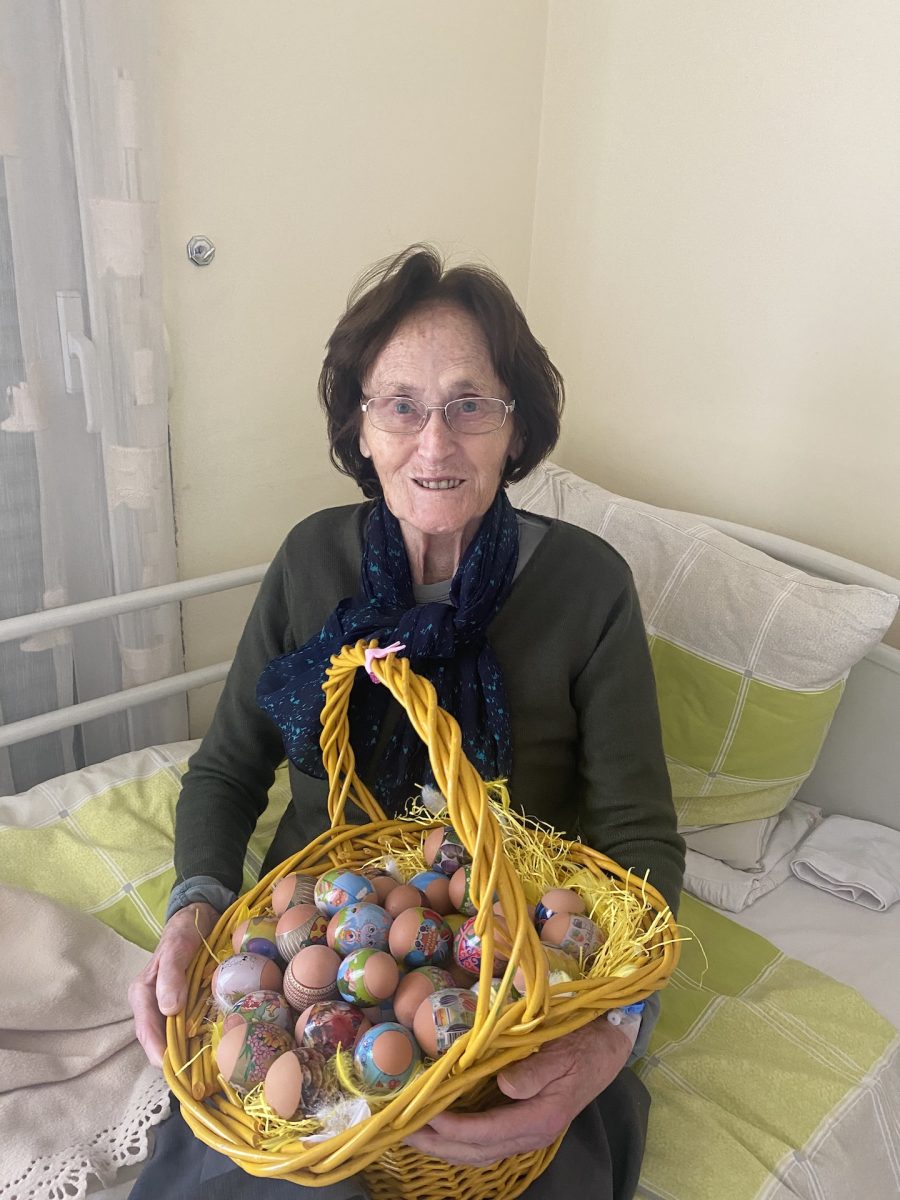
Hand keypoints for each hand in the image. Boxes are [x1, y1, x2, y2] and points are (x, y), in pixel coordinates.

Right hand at [128, 901, 217, 1066]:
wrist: (200, 916)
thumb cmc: (183, 931)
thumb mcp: (176, 947)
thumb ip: (170, 975)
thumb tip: (169, 1009)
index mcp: (143, 993)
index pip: (147, 1031)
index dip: (158, 1052)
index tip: (173, 1069)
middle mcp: (154, 1004)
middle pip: (161, 1040)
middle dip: (176, 1059)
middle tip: (196, 1078)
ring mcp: (171, 1006)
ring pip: (177, 1037)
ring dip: (189, 1053)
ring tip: (207, 1070)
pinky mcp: (188, 1004)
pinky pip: (191, 1027)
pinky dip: (200, 1039)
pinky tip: (216, 1047)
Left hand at [404, 1016, 630, 1165]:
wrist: (607, 1047)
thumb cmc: (584, 1045)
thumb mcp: (563, 1051)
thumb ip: (535, 1070)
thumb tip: (504, 1084)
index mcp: (540, 1118)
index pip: (486, 1133)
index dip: (452, 1129)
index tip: (423, 1118)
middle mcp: (530, 1133)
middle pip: (476, 1151)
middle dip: (437, 1145)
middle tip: (400, 1132)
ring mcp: (526, 1131)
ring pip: (478, 1151)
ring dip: (443, 1146)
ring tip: (411, 1133)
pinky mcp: (522, 1122)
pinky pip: (485, 1141)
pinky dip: (458, 1139)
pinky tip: (438, 1127)